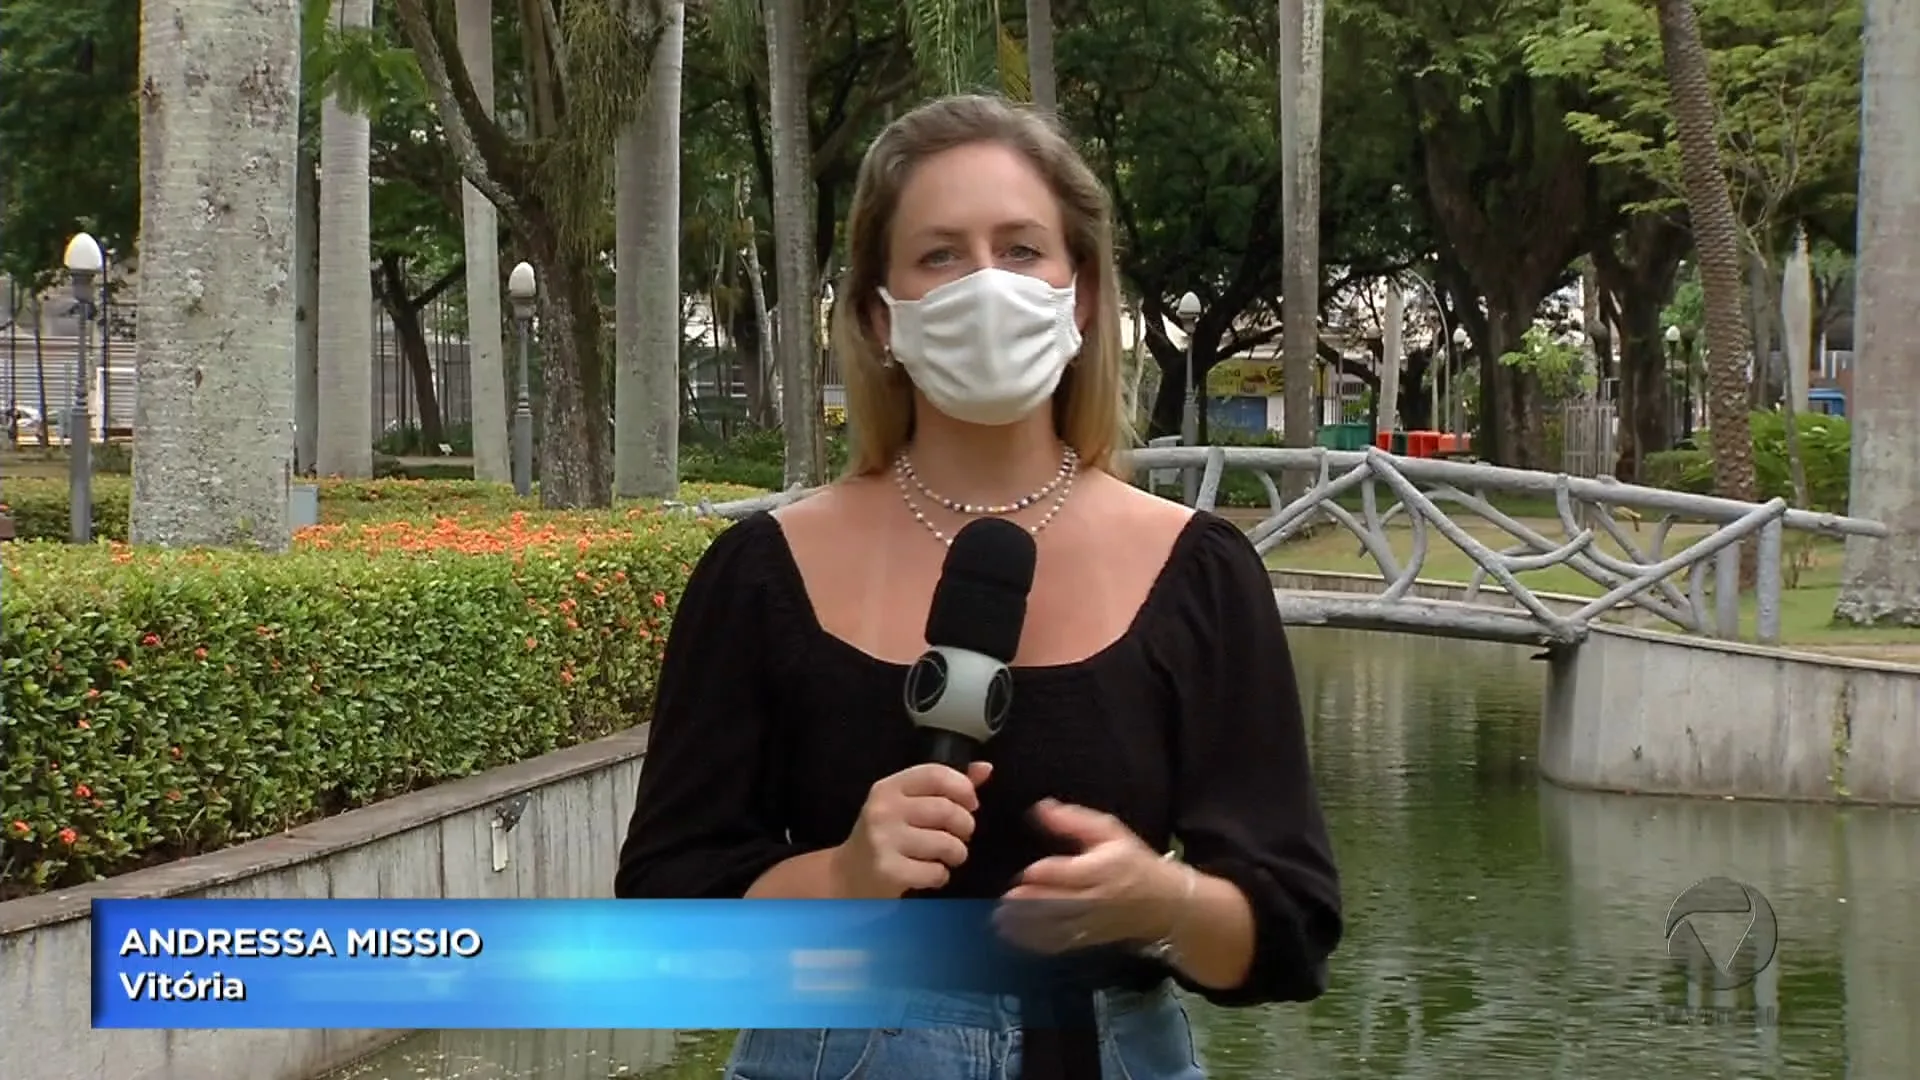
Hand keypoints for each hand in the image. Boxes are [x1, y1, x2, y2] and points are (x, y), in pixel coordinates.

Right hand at [828, 761, 992, 898]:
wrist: (847, 876)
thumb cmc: (885, 836)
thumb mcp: (906, 805)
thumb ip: (945, 786)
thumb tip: (985, 769)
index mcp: (888, 787)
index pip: (936, 774)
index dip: (963, 788)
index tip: (970, 804)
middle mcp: (883, 810)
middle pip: (947, 810)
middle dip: (965, 826)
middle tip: (961, 835)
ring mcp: (883, 841)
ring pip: (947, 843)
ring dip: (957, 853)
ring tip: (948, 856)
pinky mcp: (888, 871)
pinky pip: (936, 872)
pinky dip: (941, 876)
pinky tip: (929, 874)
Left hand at [995, 799, 1187, 954]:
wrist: (1164, 902)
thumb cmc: (1132, 861)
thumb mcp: (1110, 832)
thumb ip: (1074, 820)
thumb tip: (1040, 808)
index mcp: (1100, 869)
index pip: (1066, 874)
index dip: (1042, 875)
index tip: (1023, 874)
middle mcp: (1095, 898)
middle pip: (1057, 903)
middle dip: (1029, 905)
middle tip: (1004, 902)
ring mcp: (1091, 922)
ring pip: (1055, 927)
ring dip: (1027, 926)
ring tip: (1001, 920)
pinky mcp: (1088, 938)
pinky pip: (1059, 943)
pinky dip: (1036, 942)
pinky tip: (1016, 936)